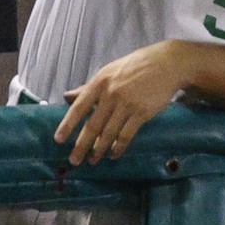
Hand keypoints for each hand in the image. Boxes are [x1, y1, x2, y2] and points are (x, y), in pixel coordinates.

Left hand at [54, 44, 187, 165]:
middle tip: (74, 160)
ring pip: (109, 133)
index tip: (59, 139)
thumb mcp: (108, 72)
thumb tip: (67, 97)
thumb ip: (88, 88)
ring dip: (99, 150)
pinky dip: (119, 147)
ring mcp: (127, 104)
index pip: (79, 107)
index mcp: (99, 82)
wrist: (166, 64)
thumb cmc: (134, 67)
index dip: (67, 124)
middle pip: (93, 125)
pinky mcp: (142, 113)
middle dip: (82, 145)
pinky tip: (113, 154)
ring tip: (93, 160)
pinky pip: (127, 135)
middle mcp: (110, 94)